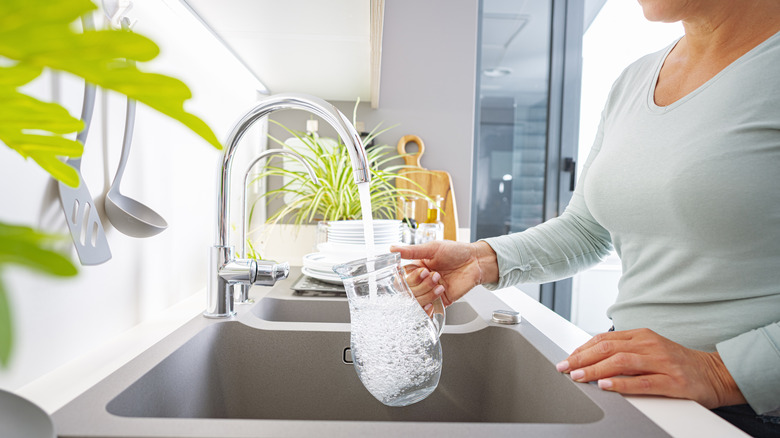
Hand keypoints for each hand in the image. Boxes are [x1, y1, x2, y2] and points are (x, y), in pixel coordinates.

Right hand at [391, 240, 497, 307]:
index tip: (422, 270)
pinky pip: (427, 311)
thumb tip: (393, 249)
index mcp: (416, 268)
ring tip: (440, 283)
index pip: (401, 280)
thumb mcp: (432, 248)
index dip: (409, 278)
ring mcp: (430, 293)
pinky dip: (428, 308)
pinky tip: (436, 297)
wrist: (475, 261)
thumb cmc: (456, 252)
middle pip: (408, 292)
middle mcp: (421, 282)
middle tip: (434, 274)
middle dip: (421, 284)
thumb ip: (412, 251)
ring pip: (417, 302)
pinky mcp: (441, 302)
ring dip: (428, 292)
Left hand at [556, 328, 745, 408]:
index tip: (567, 358)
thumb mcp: (650, 349)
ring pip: (621, 363)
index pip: (604, 339)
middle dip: (582, 358)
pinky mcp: (673, 382)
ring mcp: (662, 363)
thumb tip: (592, 357)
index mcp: (642, 336)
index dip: (582, 349)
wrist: (716, 373)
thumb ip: (625, 350)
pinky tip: (605, 385)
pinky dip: (621, 383)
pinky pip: (642, 382)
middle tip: (564, 367)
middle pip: (608, 348)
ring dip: (595, 369)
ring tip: (578, 376)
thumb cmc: (679, 363)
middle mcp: (650, 346)